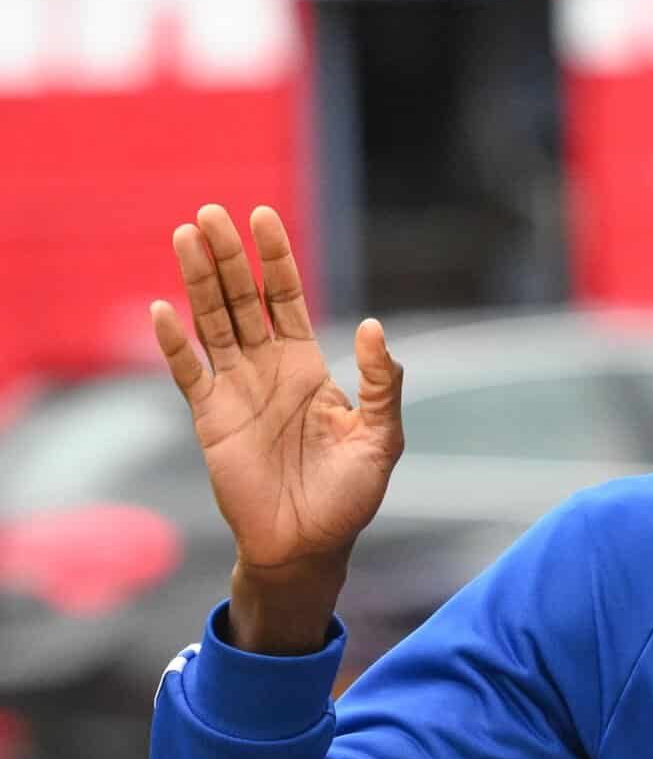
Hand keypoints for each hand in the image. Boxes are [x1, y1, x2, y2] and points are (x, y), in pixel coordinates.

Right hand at [150, 204, 403, 577]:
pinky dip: (175, 343)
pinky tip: (164, 310)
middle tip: (211, 212)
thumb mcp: (381, 438)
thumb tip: (373, 326)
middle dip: (228, 257)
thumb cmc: (350, 496)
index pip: (285, 298)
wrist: (310, 546)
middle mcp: (267, 369)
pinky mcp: (210, 420)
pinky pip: (188, 373)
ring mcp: (235, 391)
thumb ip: (381, 384)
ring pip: (211, 323)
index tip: (263, 216)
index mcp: (308, 366)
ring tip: (185, 236)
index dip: (275, 259)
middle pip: (241, 299)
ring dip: (197, 281)